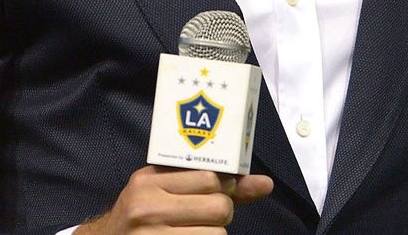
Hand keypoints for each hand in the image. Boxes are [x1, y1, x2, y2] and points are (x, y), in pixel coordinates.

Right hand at [76, 165, 273, 233]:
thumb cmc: (141, 216)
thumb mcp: (162, 191)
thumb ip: (211, 185)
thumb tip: (266, 184)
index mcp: (148, 182)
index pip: (210, 177)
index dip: (224, 187)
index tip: (221, 193)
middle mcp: (148, 208)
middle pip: (218, 207)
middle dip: (221, 215)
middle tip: (204, 219)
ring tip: (195, 232)